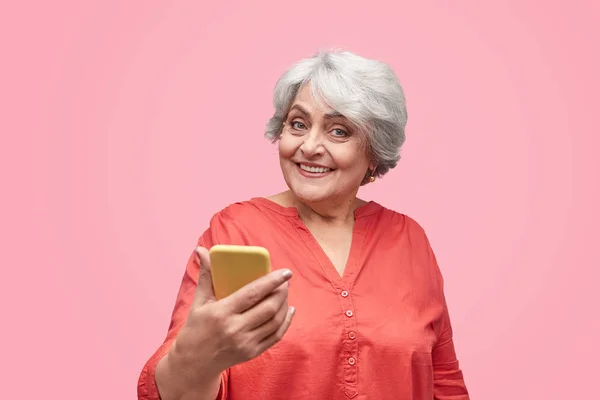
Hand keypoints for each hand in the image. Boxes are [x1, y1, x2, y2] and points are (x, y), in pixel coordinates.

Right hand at [168, 246, 294, 386]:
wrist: (193, 363)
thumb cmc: (195, 328)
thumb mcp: (199, 301)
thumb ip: (206, 275)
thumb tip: (201, 250)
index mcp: (221, 313)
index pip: (253, 293)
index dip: (272, 281)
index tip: (286, 272)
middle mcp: (235, 329)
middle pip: (268, 307)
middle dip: (281, 291)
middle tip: (285, 281)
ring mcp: (245, 343)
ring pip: (275, 321)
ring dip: (284, 304)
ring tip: (285, 292)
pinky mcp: (252, 353)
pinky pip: (276, 336)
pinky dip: (285, 322)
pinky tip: (288, 310)